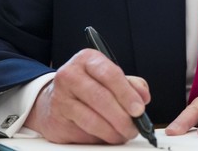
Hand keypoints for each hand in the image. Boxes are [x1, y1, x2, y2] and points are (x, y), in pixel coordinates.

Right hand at [22, 49, 150, 143]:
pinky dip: (99, 138)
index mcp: (87, 59)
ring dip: (112, 132)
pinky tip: (105, 136)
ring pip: (91, 120)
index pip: (110, 75)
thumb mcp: (109, 78)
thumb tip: (143, 96)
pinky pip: (83, 133)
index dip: (127, 94)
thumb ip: (130, 84)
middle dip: (121, 117)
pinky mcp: (56, 120)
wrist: (54, 99)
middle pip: (101, 98)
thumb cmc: (88, 86)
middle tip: (133, 127)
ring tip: (122, 135)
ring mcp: (60, 98)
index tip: (139, 109)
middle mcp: (70, 75)